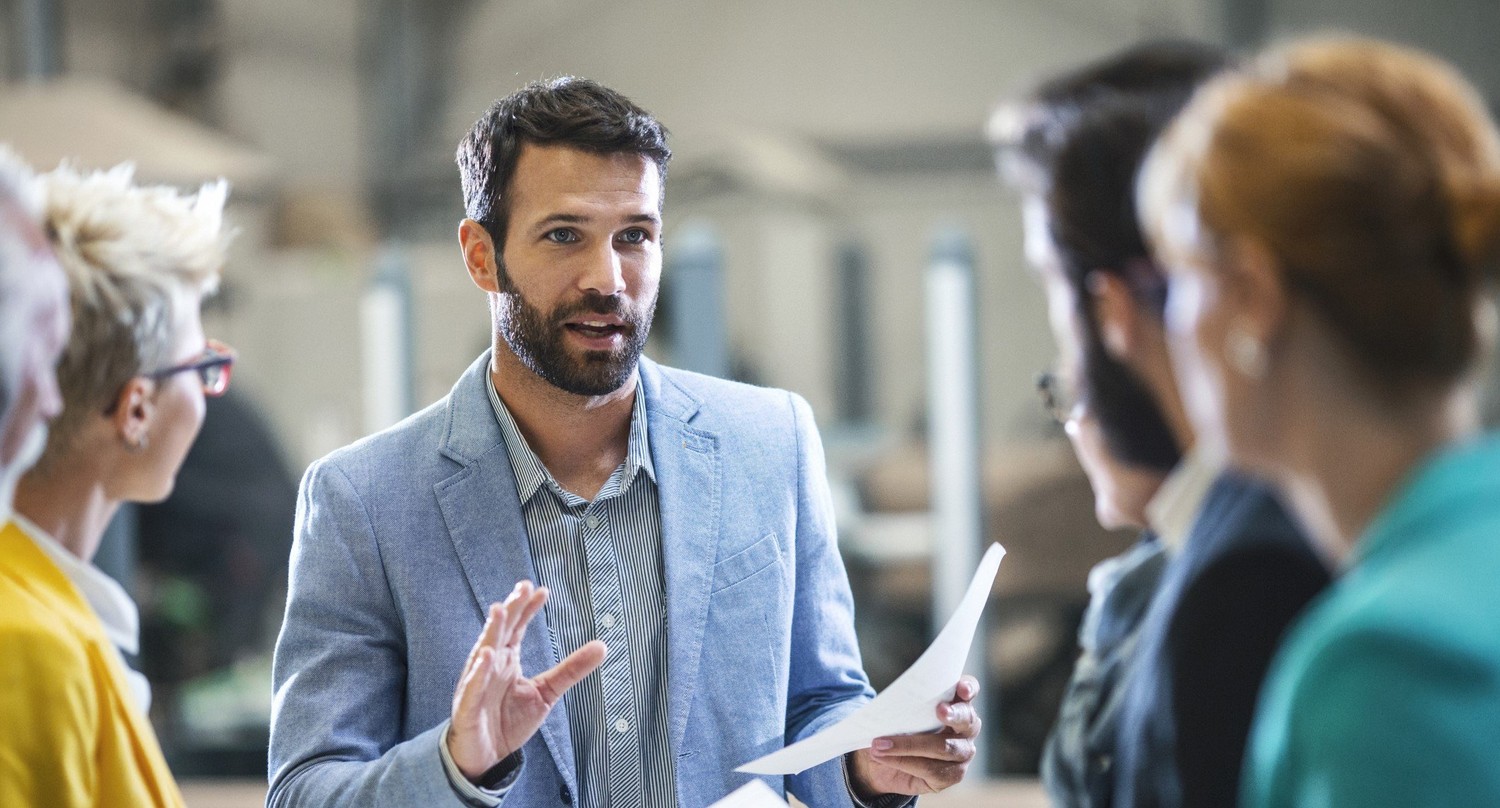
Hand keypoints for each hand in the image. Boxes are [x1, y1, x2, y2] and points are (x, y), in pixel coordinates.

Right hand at [447, 580, 605, 780]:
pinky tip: (486, 656)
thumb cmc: (509, 721)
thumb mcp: (546, 692)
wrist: (485, 757)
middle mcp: (490, 666)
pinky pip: (473, 687)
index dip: (527, 609)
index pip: (517, 628)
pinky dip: (478, 672)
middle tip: (523, 588)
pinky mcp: (467, 707)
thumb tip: (603, 646)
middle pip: (500, 632)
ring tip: (500, 610)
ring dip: (491, 631)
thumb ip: (571, 669)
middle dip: (511, 610)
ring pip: (483, 652)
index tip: (542, 591)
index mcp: (507, 659)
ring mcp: (476, 684)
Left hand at [848, 675, 980, 796]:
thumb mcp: (893, 712)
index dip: (969, 687)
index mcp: (955, 703)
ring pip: (944, 748)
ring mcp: (962, 753)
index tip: (962, 689)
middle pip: (966, 719)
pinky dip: (904, 762)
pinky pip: (932, 770)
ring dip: (909, 745)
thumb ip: (900, 705)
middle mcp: (965, 728)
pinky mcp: (953, 776)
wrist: (881, 760)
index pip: (969, 689)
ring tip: (880, 743)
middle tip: (940, 710)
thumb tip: (888, 702)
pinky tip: (884, 757)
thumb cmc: (893, 728)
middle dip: (954, 714)